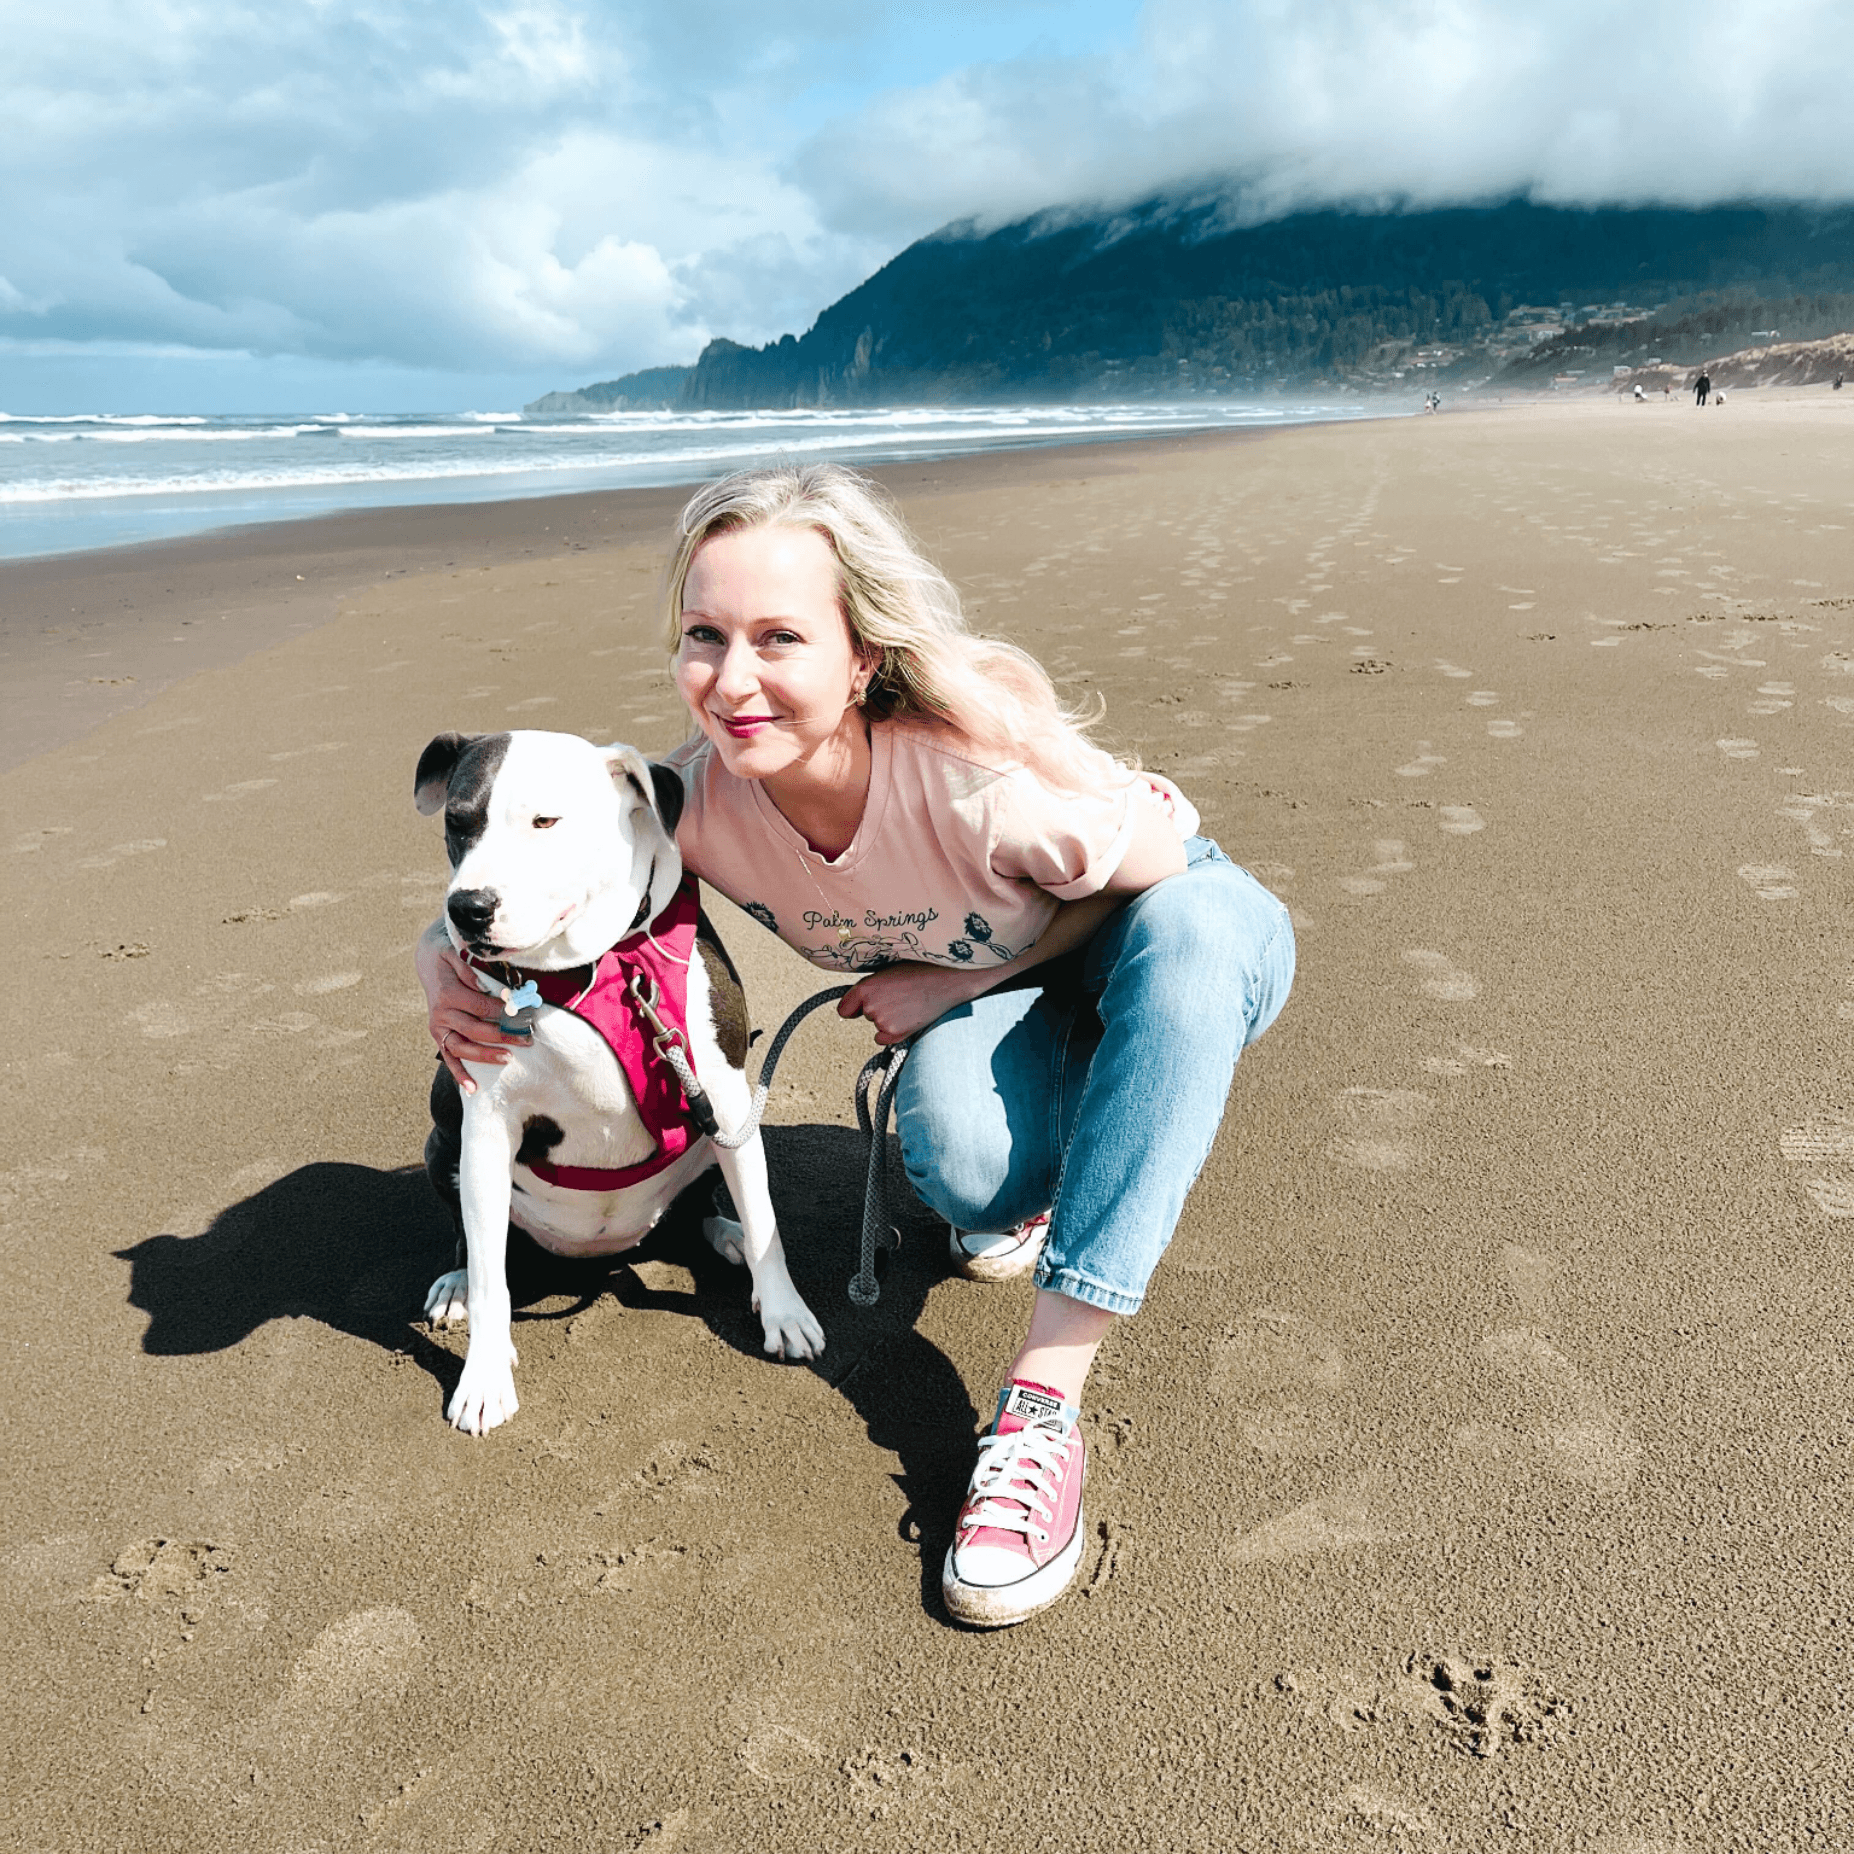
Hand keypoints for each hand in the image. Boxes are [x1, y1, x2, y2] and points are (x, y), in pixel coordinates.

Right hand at [417, 923, 529, 1093]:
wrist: (428, 964)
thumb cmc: (448, 958)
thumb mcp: (456, 953)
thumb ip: (469, 969)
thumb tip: (483, 984)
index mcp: (448, 993)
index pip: (480, 1006)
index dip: (503, 1012)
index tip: (524, 1016)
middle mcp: (441, 1013)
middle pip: (475, 1029)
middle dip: (503, 1035)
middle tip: (527, 1039)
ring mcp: (439, 1028)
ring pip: (463, 1047)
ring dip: (486, 1055)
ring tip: (509, 1058)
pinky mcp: (439, 1037)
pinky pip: (449, 1058)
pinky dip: (459, 1074)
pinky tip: (472, 1088)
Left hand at [838, 960, 985, 1044]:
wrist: (947, 980)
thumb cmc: (920, 970)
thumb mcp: (889, 970)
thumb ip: (872, 987)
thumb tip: (859, 1002)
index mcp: (866, 988)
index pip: (845, 1008)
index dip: (854, 1006)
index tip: (861, 1004)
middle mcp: (870, 1006)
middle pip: (865, 1014)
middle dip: (878, 1007)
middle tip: (900, 995)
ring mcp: (883, 1022)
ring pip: (878, 1024)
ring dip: (889, 1018)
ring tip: (909, 1003)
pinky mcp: (896, 1034)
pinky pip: (883, 1038)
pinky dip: (893, 1033)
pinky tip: (909, 1017)